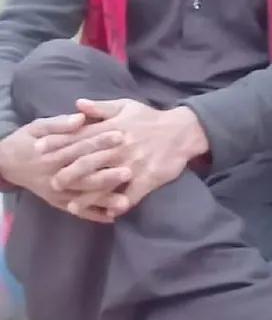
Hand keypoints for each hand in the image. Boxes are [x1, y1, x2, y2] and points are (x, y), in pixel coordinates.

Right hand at [0, 115, 131, 222]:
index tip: (121, 136)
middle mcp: (55, 175)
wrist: (5, 163)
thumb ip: (60, 123)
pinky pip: (77, 211)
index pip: (80, 146)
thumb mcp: (37, 126)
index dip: (100, 141)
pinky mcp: (57, 202)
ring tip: (125, 203)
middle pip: (84, 175)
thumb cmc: (25, 141)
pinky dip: (93, 216)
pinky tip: (112, 218)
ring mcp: (56, 192)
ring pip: (83, 197)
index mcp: (52, 154)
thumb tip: (80, 118)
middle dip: (107, 175)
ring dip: (104, 201)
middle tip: (130, 172)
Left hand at [51, 98, 208, 217]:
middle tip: (52, 182)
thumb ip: (100, 107)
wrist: (182, 131)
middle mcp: (119, 147)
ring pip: (106, 181)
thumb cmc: (150, 118)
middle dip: (69, 172)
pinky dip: (118, 204)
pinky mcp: (147, 179)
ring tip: (72, 205)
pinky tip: (107, 214)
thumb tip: (77, 105)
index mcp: (112, 129)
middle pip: (89, 161)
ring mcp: (132, 165)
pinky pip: (130, 195)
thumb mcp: (125, 106)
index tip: (40, 149)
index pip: (80, 136)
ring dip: (89, 195)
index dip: (59, 143)